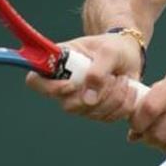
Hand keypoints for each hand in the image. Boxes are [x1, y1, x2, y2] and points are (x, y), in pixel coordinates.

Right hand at [25, 32, 142, 121]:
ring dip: (113, 97)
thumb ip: (98, 71)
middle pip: (68, 105)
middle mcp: (64, 85)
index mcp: (58, 63)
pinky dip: (122, 105)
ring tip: (121, 78)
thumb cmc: (114, 47)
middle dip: (96, 94)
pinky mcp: (96, 111)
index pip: (35, 81)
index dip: (49, 88)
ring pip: (90, 113)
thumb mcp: (108, 51)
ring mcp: (79, 101)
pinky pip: (107, 118)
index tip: (72, 85)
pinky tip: (127, 88)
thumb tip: (89, 99)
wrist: (129, 55)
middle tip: (112, 77)